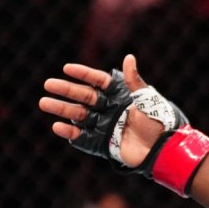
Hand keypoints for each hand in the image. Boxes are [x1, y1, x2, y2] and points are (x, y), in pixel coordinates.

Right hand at [40, 54, 163, 166]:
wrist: (165, 150)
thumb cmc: (160, 122)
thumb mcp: (149, 100)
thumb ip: (135, 82)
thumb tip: (129, 57)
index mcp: (121, 96)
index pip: (99, 81)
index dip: (84, 74)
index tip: (67, 68)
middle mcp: (110, 109)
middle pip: (84, 96)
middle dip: (66, 90)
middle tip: (48, 84)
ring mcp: (105, 125)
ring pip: (79, 115)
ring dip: (62, 109)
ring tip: (44, 103)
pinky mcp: (103, 143)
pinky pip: (83, 137)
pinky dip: (71, 132)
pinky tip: (58, 126)